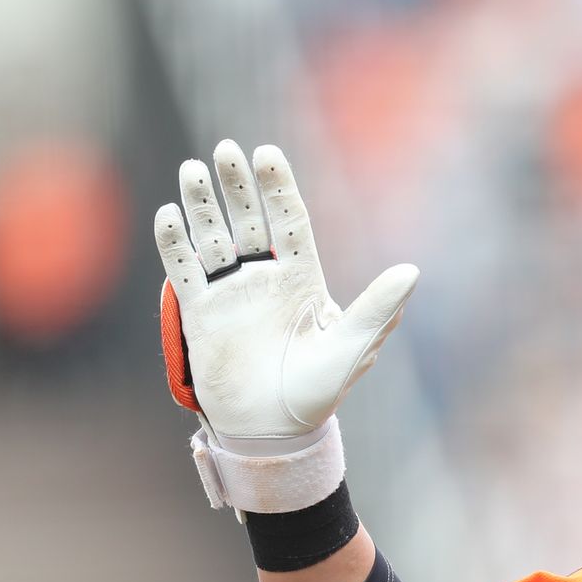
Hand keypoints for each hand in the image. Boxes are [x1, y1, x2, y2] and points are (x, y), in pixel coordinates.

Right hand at [153, 141, 416, 509]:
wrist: (274, 430)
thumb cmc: (319, 391)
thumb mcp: (353, 345)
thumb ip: (378, 306)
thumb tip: (412, 271)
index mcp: (302, 280)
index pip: (288, 222)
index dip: (277, 188)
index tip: (267, 153)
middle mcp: (264, 280)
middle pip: (247, 220)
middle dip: (237, 186)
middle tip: (226, 151)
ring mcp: (230, 295)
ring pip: (213, 238)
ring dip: (202, 205)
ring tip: (193, 169)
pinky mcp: (199, 315)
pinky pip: (184, 270)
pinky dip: (175, 242)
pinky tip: (170, 214)